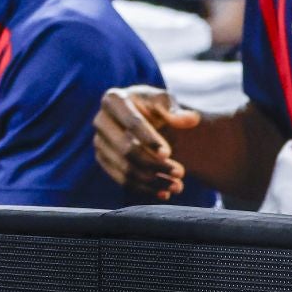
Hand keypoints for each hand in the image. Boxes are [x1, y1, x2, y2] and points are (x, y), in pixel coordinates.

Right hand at [94, 85, 199, 200]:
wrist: (143, 118)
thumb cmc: (154, 106)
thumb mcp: (165, 102)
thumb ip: (176, 111)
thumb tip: (191, 119)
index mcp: (114, 99)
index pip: (132, 123)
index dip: (149, 139)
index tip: (168, 153)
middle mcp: (101, 120)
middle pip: (126, 149)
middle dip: (154, 164)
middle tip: (180, 172)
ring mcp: (99, 142)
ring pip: (124, 168)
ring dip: (152, 181)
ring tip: (177, 186)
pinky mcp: (103, 159)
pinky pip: (121, 179)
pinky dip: (143, 188)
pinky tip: (164, 192)